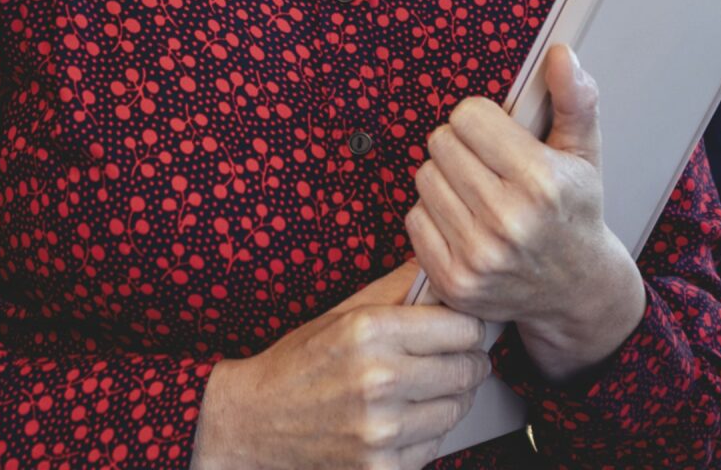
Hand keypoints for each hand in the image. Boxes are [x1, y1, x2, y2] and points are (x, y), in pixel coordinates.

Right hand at [191, 262, 490, 469]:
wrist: (252, 423)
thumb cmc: (299, 364)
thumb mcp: (342, 314)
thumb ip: (398, 289)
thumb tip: (445, 270)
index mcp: (369, 331)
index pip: (463, 328)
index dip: (466, 328)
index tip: (459, 331)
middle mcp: (378, 380)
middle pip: (468, 369)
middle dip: (466, 363)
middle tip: (448, 361)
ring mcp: (380, 430)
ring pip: (457, 409)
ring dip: (448, 400)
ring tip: (420, 391)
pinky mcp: (381, 468)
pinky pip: (435, 445)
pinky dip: (425, 434)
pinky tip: (400, 421)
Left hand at [406, 45, 645, 382]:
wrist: (578, 289)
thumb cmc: (576, 212)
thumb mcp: (584, 152)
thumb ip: (573, 98)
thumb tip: (559, 54)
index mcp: (542, 182)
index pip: (467, 116)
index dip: (483, 120)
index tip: (500, 138)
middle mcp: (508, 221)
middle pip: (441, 143)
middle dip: (462, 147)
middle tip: (489, 166)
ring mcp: (479, 256)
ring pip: (425, 178)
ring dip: (446, 179)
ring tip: (478, 193)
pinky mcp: (455, 281)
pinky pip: (414, 219)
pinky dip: (435, 215)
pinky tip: (466, 223)